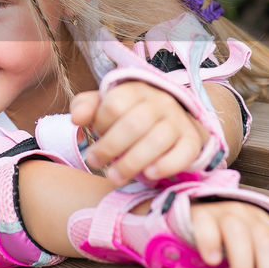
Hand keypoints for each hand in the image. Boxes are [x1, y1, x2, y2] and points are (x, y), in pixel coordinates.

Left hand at [70, 83, 206, 185]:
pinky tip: (148, 175)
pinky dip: (166, 166)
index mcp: (136, 90)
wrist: (172, 121)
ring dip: (131, 163)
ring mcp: (178, 121)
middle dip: (109, 147)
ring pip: (157, 141)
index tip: (95, 134)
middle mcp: (160, 102)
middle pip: (134, 124)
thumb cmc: (129, 116)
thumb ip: (86, 107)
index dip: (100, 123)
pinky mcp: (192, 141)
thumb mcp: (105, 106)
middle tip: (95, 163)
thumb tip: (76, 118)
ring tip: (113, 177)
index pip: (115, 104)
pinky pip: (184, 153)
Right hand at [192, 200, 268, 267]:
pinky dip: (210, 243)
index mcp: (267, 226)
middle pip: (266, 242)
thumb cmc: (228, 244)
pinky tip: (213, 261)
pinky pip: (205, 226)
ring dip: (244, 265)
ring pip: (239, 233)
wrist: (194, 219)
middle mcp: (249, 217)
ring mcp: (223, 214)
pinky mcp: (199, 216)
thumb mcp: (254, 260)